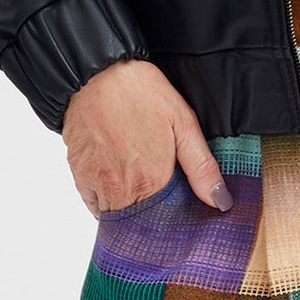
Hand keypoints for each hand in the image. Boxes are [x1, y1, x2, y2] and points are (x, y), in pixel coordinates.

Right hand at [61, 59, 234, 218]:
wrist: (97, 73)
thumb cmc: (141, 94)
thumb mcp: (184, 124)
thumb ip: (202, 168)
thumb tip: (220, 202)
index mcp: (151, 182)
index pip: (163, 224)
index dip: (171, 221)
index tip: (176, 212)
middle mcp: (121, 191)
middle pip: (137, 226)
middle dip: (149, 219)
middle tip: (158, 197)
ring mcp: (97, 184)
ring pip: (114, 218)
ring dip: (128, 211)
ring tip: (139, 187)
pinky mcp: (79, 175)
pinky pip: (94, 205)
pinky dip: (106, 202)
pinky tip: (118, 181)